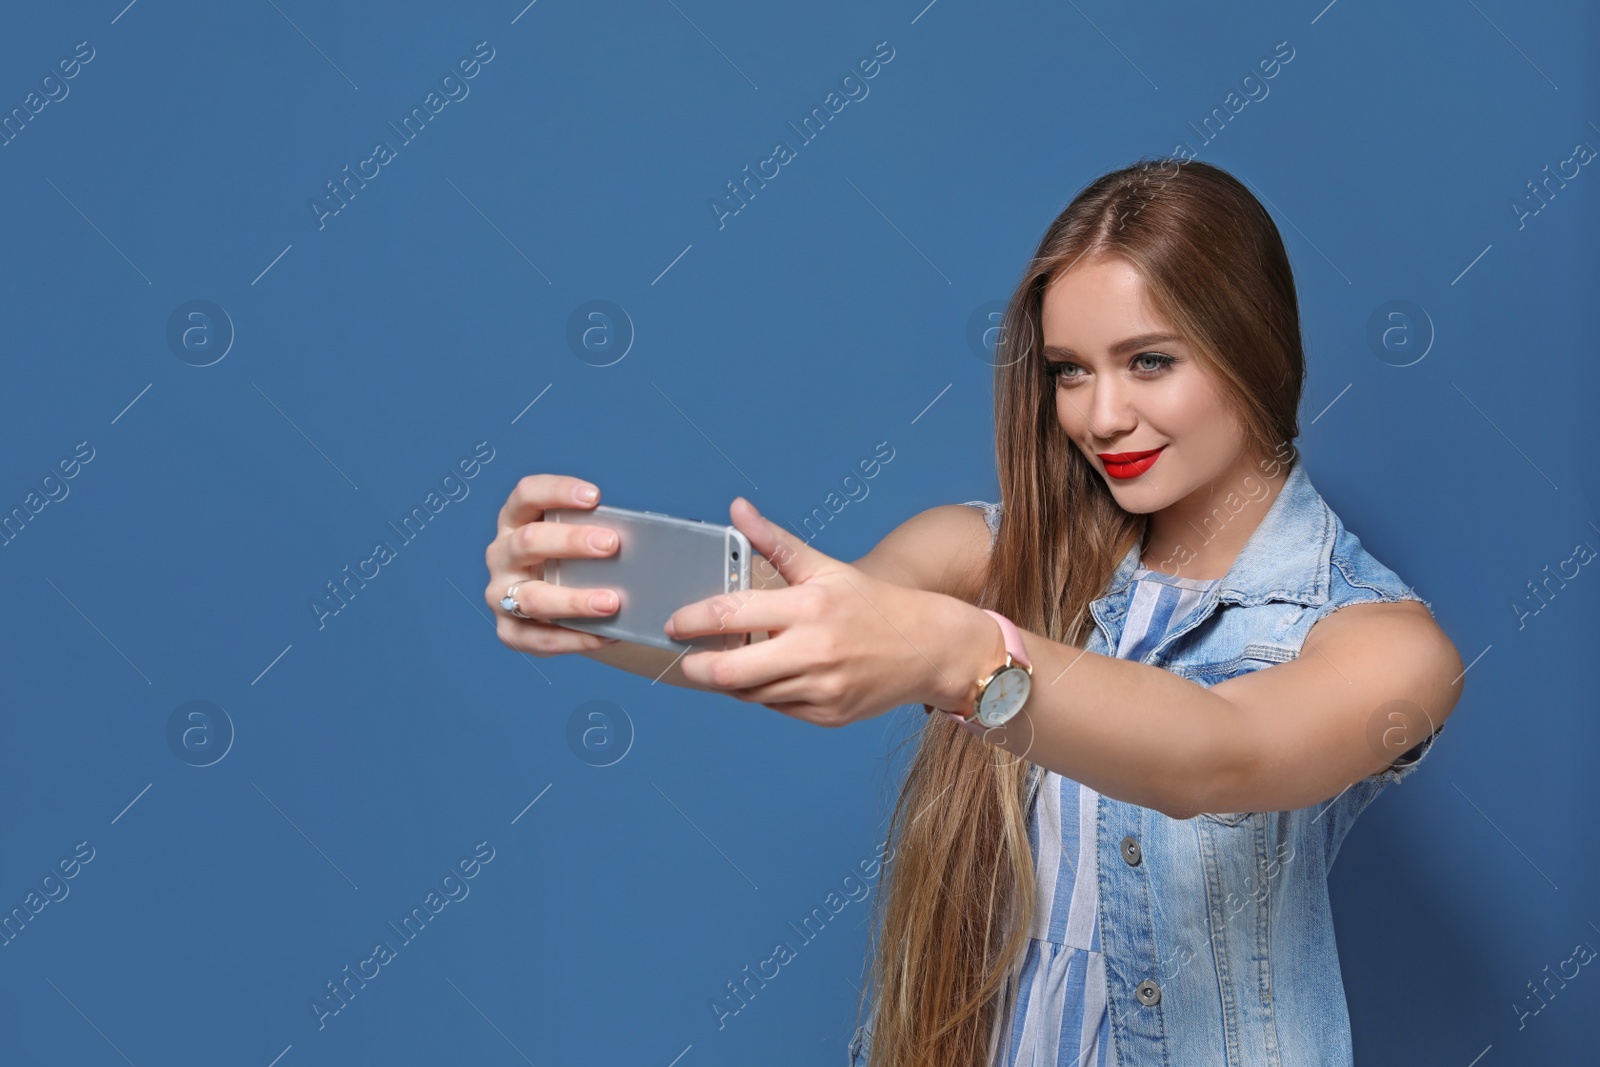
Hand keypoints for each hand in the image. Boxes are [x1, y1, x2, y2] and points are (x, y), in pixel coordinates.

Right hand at [484, 474, 625, 655]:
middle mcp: (502, 555)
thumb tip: (645, 537)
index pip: (526, 495)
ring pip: (533, 597)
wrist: (565, 611)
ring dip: (574, 599)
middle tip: (612, 545)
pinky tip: (607, 635)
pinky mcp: (510, 632)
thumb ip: (596, 535)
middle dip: (571, 541)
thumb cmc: (577, 564)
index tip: (594, 496)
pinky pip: (542, 638)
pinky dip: (577, 638)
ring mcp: (500, 595)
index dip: (556, 491)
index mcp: (515, 522)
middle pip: (529, 542)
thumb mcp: (579, 544)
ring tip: (612, 602)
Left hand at [663, 496, 995, 726]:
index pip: (730, 615)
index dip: (692, 621)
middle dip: (697, 669)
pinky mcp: (829, 715)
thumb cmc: (872, 603)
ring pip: (751, 694)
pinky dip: (765, 695)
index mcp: (808, 607)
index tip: (674, 623)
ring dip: (732, 682)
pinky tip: (769, 677)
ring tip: (730, 664)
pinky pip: (777, 709)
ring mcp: (821, 688)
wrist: (930, 647)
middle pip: (729, 673)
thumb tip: (737, 509)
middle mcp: (813, 651)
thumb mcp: (825, 567)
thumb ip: (776, 542)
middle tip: (686, 661)